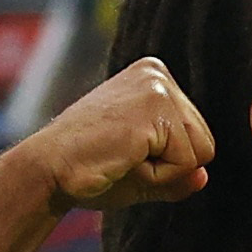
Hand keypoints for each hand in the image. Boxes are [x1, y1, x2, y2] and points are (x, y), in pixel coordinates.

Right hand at [22, 57, 216, 213]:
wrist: (47, 170)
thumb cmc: (88, 170)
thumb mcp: (143, 173)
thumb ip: (178, 175)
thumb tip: (205, 177)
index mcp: (154, 78)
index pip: (197, 136)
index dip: (165, 162)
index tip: (125, 152)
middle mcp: (157, 73)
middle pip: (204, 143)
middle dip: (168, 167)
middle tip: (122, 157)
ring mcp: (157, 87)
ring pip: (198, 154)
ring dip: (162, 172)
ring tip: (122, 157)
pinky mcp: (154, 108)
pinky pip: (185, 162)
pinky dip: (156, 175)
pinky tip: (122, 160)